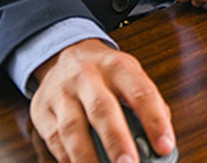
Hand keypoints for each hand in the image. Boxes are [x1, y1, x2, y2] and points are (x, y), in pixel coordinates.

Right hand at [30, 39, 174, 162]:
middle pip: (102, 109)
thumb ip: (147, 104)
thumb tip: (161, 142)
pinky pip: (53, 140)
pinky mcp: (41, 111)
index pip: (140, 92)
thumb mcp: (130, 75)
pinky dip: (68, 159)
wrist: (67, 53)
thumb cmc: (106, 72)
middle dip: (117, 141)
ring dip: (87, 158)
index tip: (165, 146)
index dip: (154, 120)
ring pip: (72, 128)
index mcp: (118, 66)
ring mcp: (62, 93)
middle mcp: (89, 76)